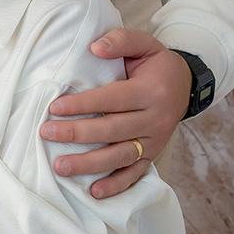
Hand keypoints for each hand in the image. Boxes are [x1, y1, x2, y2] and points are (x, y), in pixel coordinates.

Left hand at [39, 32, 191, 198]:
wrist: (185, 85)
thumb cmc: (156, 65)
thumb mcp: (145, 43)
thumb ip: (121, 40)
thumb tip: (95, 47)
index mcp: (151, 91)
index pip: (112, 99)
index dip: (83, 104)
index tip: (55, 108)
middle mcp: (155, 119)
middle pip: (113, 129)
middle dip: (77, 133)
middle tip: (47, 134)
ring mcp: (155, 141)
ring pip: (121, 156)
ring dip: (90, 164)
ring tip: (61, 167)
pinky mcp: (153, 155)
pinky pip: (135, 174)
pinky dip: (116, 185)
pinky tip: (94, 192)